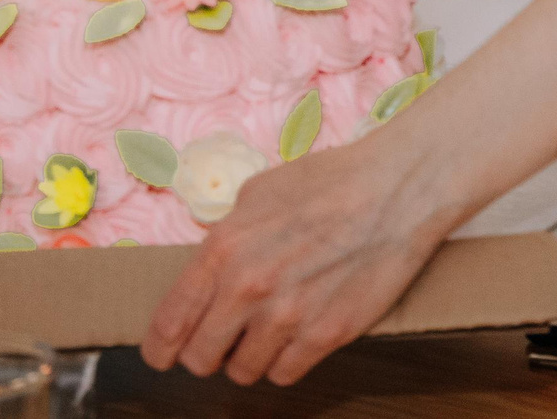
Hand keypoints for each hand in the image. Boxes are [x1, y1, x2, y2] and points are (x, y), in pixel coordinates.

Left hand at [140, 132, 462, 384]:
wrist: (395, 189)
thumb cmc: (329, 182)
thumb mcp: (257, 194)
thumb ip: (225, 237)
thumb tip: (209, 269)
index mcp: (223, 249)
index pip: (169, 323)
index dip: (160, 347)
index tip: (162, 354)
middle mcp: (249, 288)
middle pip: (201, 358)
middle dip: (206, 353)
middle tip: (221, 341)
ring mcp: (289, 316)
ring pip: (244, 372)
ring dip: (249, 357)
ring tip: (266, 332)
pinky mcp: (327, 335)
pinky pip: (286, 374)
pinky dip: (285, 362)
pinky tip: (296, 337)